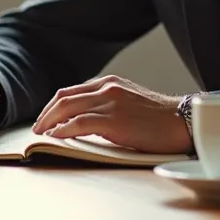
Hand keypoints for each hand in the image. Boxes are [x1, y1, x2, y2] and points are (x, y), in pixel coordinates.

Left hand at [31, 75, 191, 153]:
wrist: (182, 121)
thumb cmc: (158, 118)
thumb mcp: (128, 101)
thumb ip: (107, 104)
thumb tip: (84, 120)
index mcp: (109, 83)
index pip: (70, 91)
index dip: (53, 106)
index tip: (45, 119)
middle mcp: (107, 88)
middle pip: (64, 98)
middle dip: (46, 114)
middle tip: (37, 128)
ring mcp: (110, 102)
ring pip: (68, 108)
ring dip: (50, 122)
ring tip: (42, 134)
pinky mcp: (114, 119)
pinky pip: (80, 122)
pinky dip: (64, 129)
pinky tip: (56, 137)